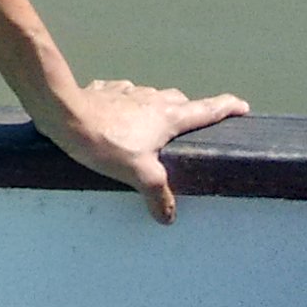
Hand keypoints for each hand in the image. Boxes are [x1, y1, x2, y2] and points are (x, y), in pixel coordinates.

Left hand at [35, 76, 250, 221]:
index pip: (206, 110)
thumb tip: (167, 216)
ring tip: (146, 130)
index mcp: (166, 116)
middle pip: (177, 101)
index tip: (242, 106)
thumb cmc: (106, 143)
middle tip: (187, 128)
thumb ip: (158, 195)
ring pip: (148, 97)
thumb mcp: (139, 174)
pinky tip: (113, 119)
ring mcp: (126, 91)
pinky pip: (119, 96)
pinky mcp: (103, 90)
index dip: (226, 108)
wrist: (64, 115)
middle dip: (186, 112)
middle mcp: (150, 98)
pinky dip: (123, 106)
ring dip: (152, 109)